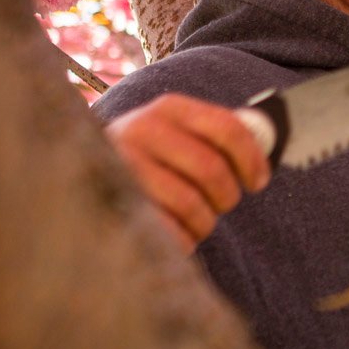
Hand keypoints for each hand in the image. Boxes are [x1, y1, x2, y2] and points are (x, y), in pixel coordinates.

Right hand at [106, 94, 271, 249]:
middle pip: (212, 170)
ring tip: (194, 220)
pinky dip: (182, 240)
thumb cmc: (148, 160)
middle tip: (221, 204)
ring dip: (204, 222)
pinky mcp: (114, 205)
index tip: (259, 181)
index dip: (252, 158)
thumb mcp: (176, 134)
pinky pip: (169, 232)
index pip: (227, 128)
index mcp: (168, 108)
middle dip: (227, 196)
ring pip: (192, 205)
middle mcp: (142, 129)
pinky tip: (173, 232)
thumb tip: (270, 140)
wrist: (78, 176)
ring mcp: (124, 166)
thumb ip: (215, 135)